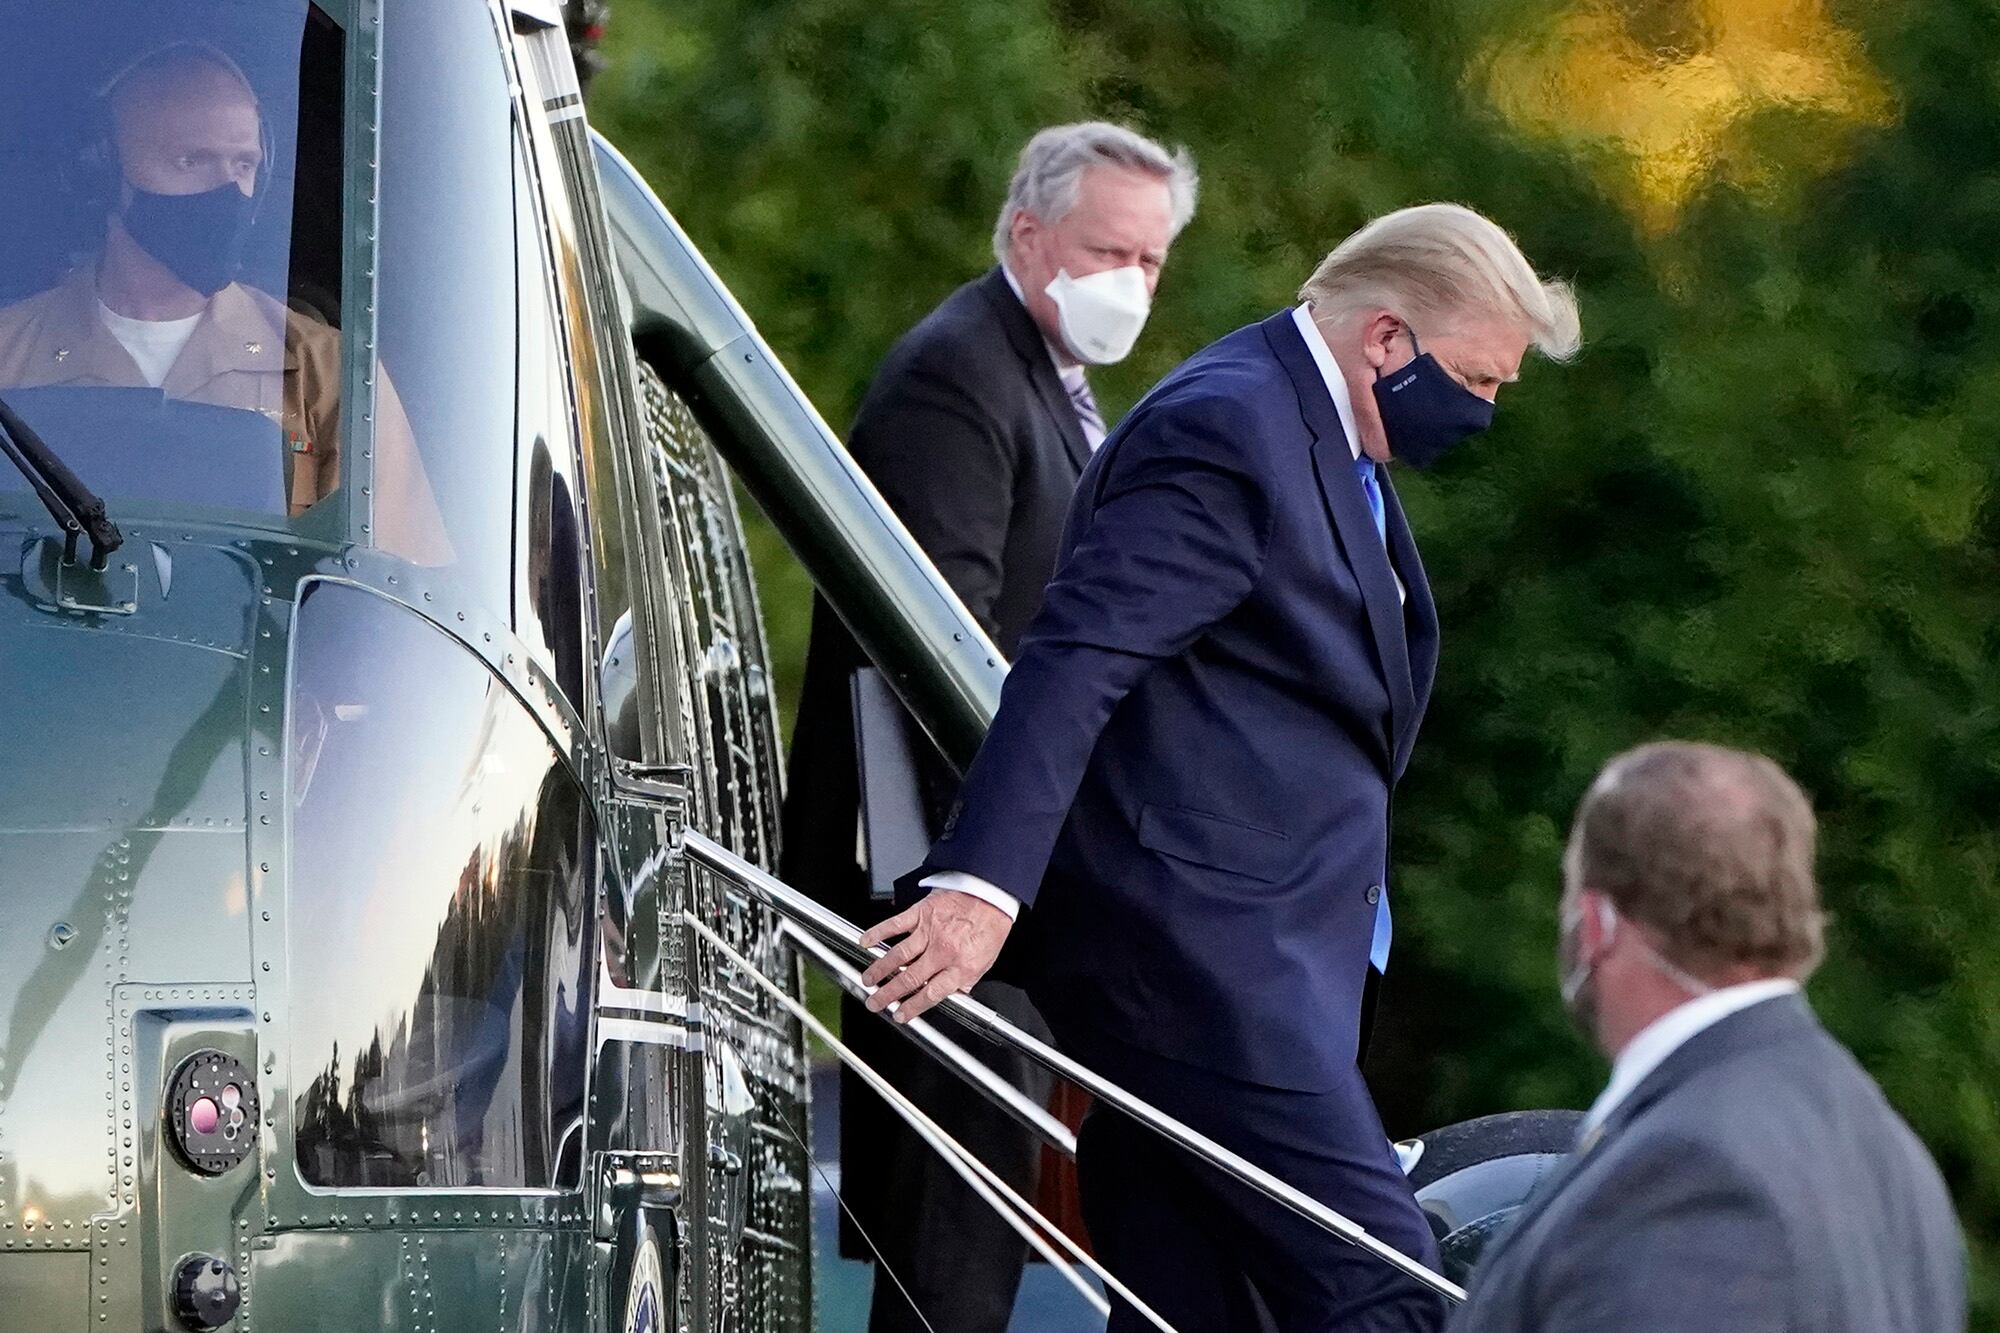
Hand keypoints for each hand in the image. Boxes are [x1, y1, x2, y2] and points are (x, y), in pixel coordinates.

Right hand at [858, 890, 1012, 1022]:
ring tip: (868, 979)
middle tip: (875, 1002)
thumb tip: (950, 996)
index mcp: (960, 966)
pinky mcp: (922, 912)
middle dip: (887, 994)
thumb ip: (965, 981)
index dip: (912, 1007)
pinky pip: (896, 924)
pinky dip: (878, 933)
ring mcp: (930, 931)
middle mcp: (943, 951)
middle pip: (909, 978)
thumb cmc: (990, 924)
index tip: (899, 1015)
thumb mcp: (986, 962)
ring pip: (899, 955)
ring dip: (879, 969)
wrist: (992, 893)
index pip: (931, 994)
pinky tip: (866, 942)